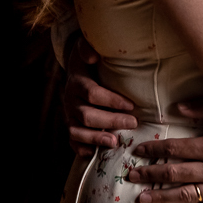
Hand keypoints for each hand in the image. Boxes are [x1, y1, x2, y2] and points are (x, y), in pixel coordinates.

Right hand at [63, 35, 136, 156]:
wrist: (78, 69)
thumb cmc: (91, 61)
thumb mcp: (87, 48)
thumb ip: (88, 47)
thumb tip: (92, 54)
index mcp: (77, 81)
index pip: (92, 93)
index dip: (111, 100)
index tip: (131, 105)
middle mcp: (70, 99)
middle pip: (87, 115)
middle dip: (111, 120)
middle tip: (133, 123)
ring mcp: (69, 114)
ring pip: (77, 130)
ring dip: (96, 138)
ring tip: (115, 142)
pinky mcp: (71, 125)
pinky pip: (72, 140)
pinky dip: (80, 148)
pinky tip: (92, 154)